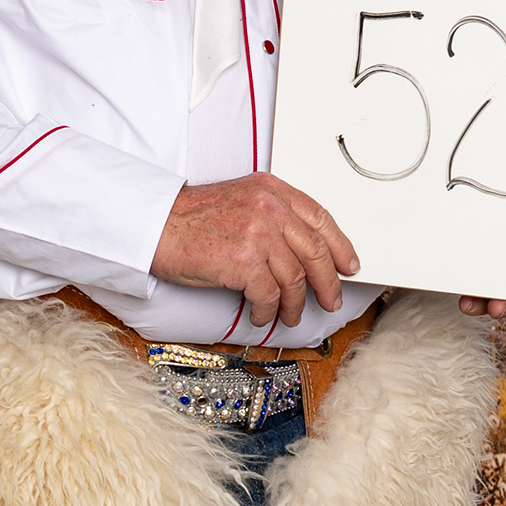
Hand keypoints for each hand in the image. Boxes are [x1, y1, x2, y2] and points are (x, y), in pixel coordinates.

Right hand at [152, 175, 357, 330]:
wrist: (156, 225)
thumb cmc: (192, 218)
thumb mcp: (241, 201)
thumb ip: (273, 216)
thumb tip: (302, 251)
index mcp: (272, 190)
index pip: (320, 218)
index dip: (340, 246)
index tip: (348, 265)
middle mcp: (269, 208)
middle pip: (315, 252)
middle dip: (328, 283)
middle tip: (331, 301)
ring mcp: (257, 233)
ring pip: (294, 279)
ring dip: (295, 304)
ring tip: (289, 315)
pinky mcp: (243, 260)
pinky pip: (269, 295)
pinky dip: (268, 311)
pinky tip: (262, 315)